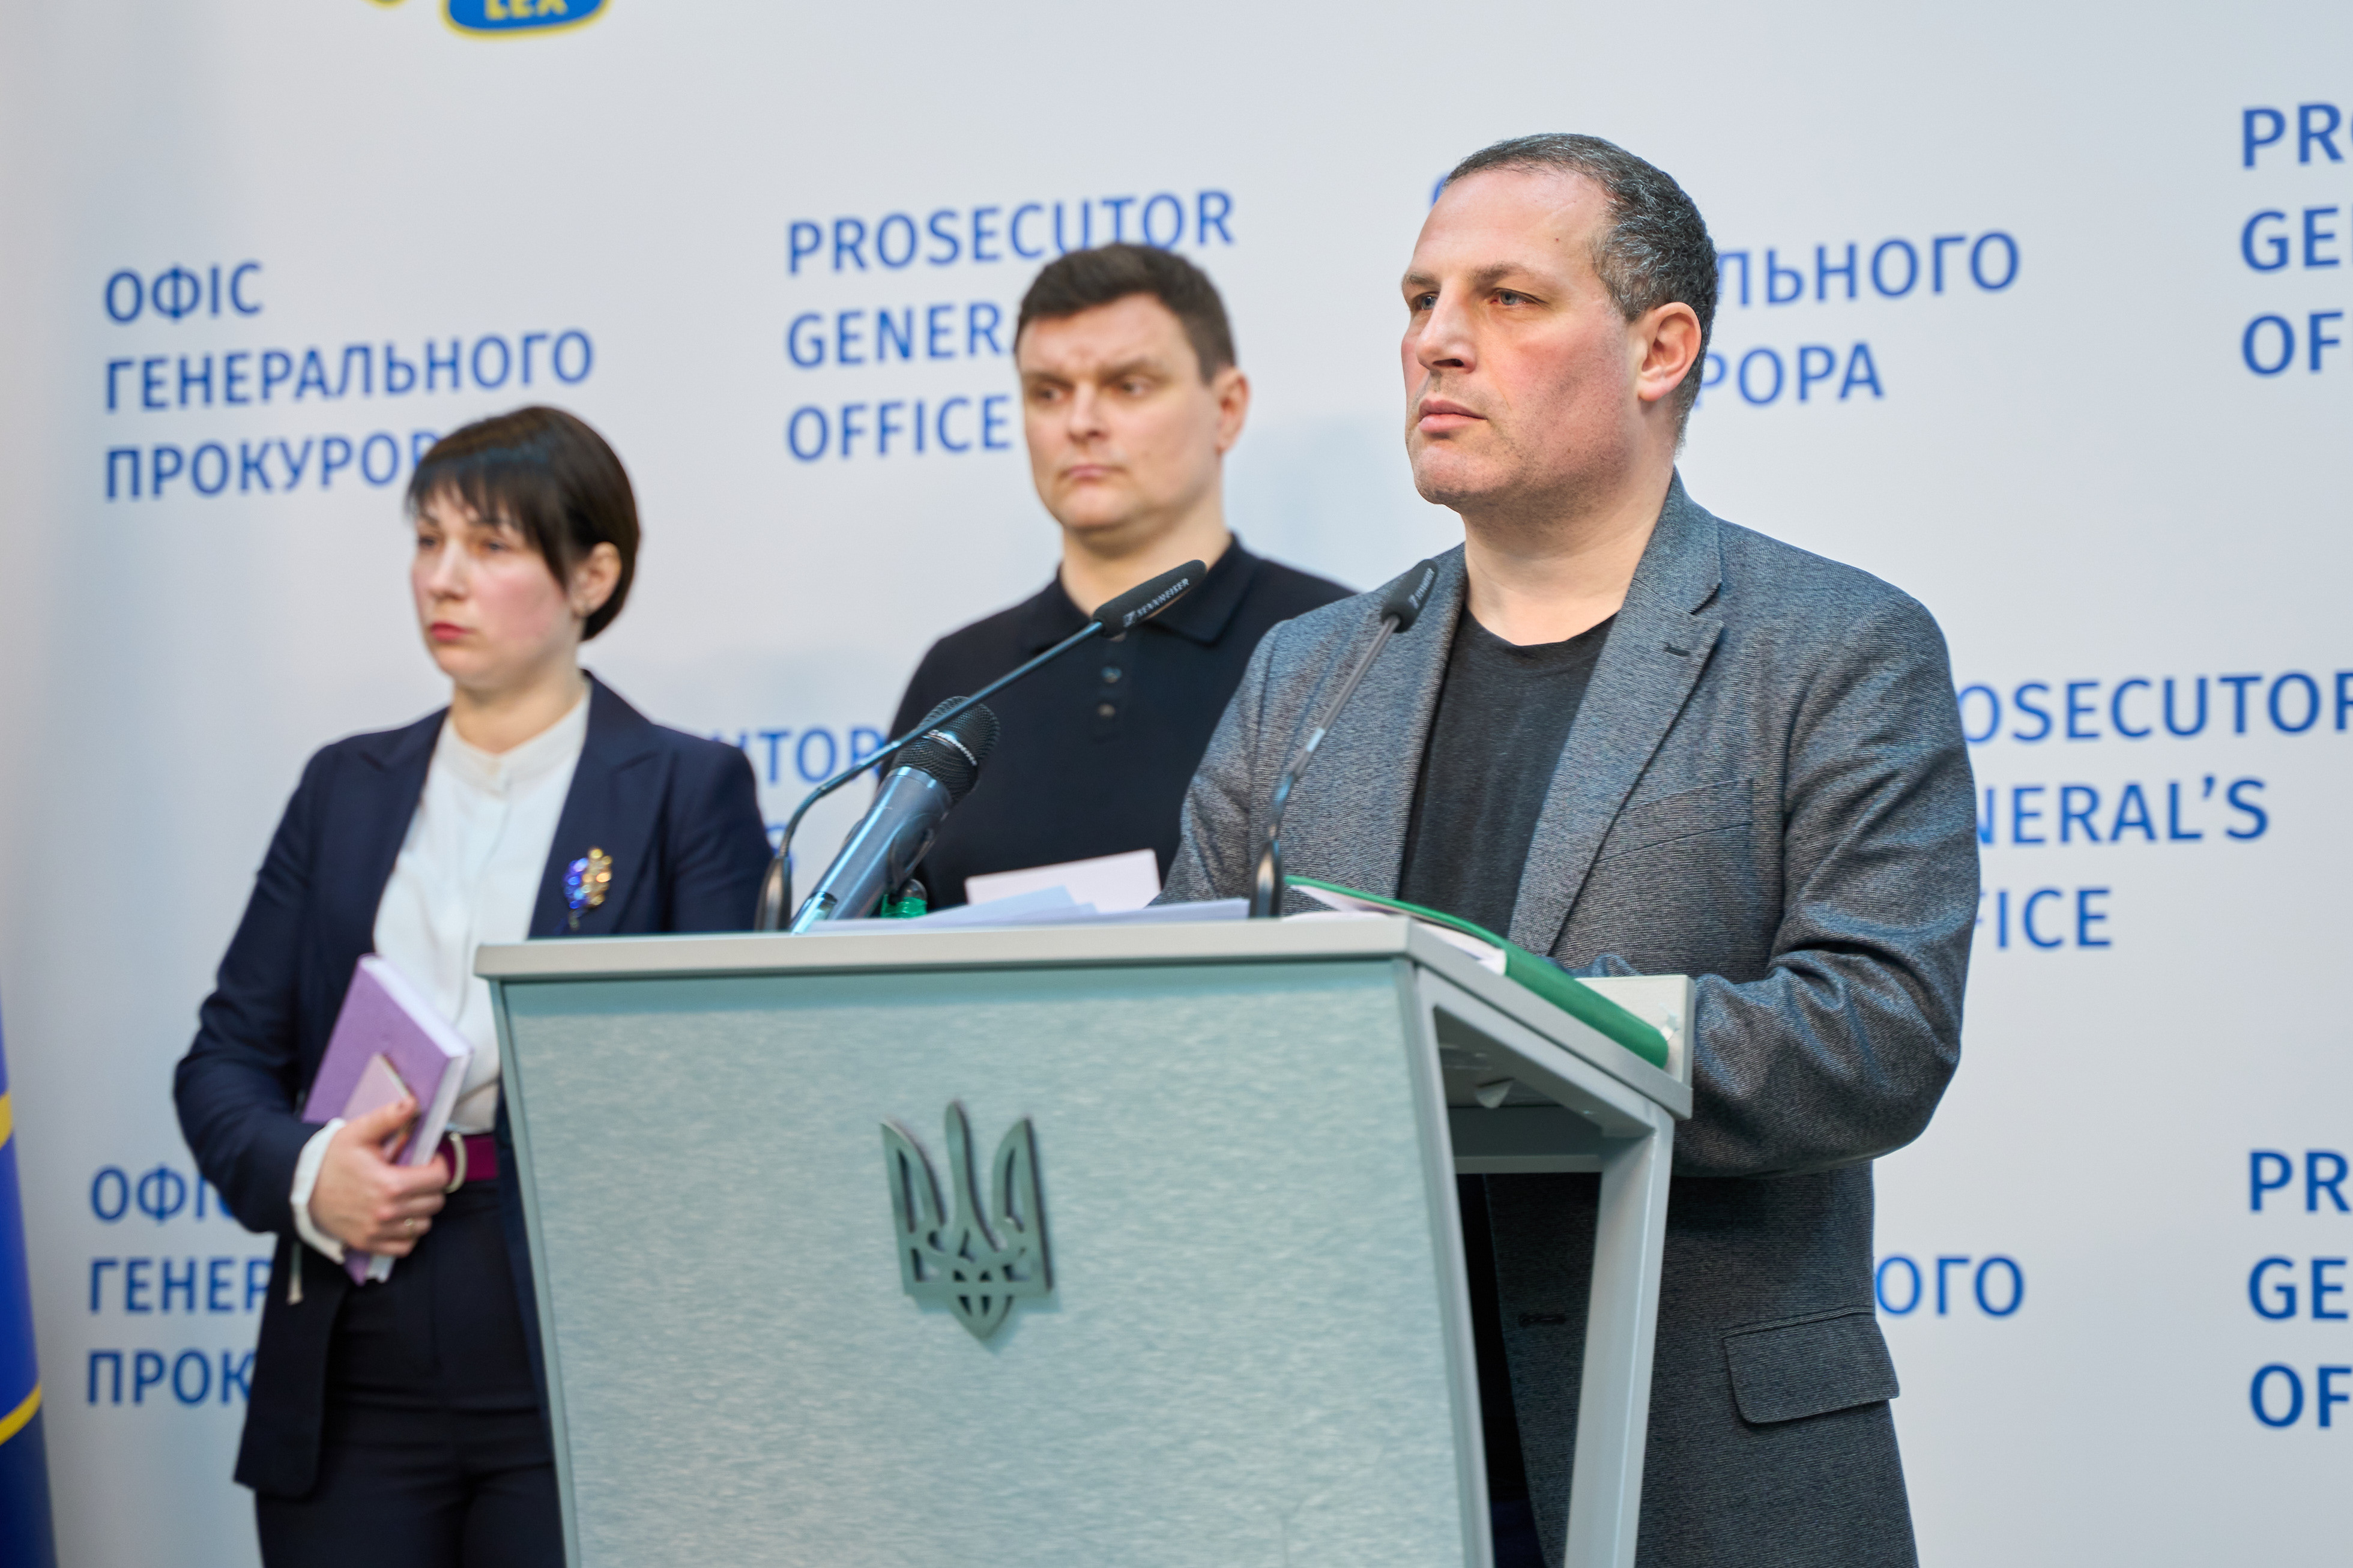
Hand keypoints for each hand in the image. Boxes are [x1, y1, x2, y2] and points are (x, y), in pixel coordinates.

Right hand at [308, 1096, 447, 1255]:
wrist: (300, 1187)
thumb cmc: (331, 1159)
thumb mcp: (358, 1132)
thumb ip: (388, 1117)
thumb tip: (413, 1102)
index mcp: (390, 1184)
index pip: (439, 1179)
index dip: (437, 1166)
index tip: (427, 1161)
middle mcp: (387, 1212)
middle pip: (434, 1203)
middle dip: (431, 1187)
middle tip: (417, 1176)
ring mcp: (377, 1231)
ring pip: (423, 1225)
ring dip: (420, 1210)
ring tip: (407, 1196)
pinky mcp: (368, 1244)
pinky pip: (405, 1247)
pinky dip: (407, 1234)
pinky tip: (398, 1217)